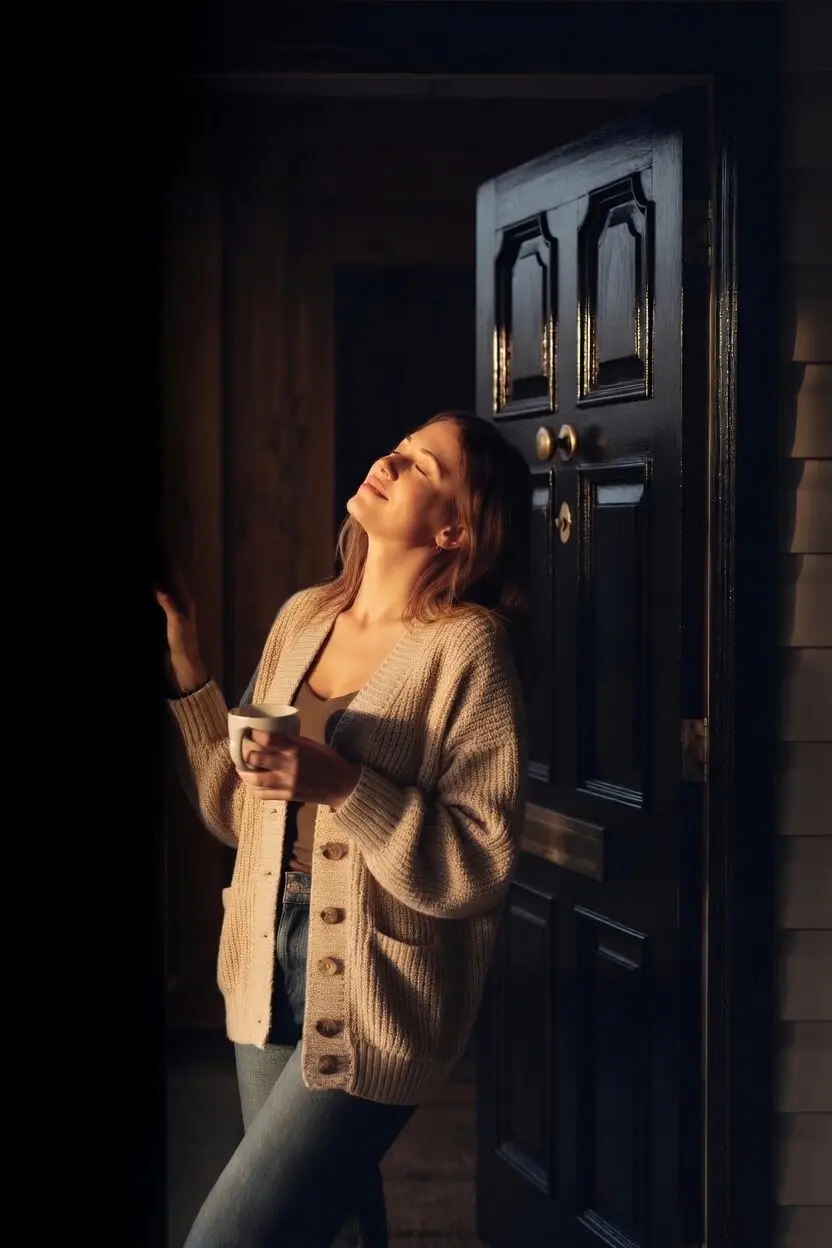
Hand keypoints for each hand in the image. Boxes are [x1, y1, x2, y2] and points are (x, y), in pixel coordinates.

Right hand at [153, 564, 206, 692]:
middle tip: (150, 559)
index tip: (162, 552)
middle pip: (171, 586)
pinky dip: (154, 599)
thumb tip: (157, 587)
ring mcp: (175, 616)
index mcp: (186, 604)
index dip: (170, 567)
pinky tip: (146, 597)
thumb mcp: (176, 622)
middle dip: (163, 573)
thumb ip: (168, 604)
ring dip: (158, 586)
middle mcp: (182, 607)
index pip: (177, 580)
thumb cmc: (183, 643)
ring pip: (165, 596)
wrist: (183, 665)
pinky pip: (160, 607)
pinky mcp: (167, 625)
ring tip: (146, 574)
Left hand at [237, 730, 360, 810]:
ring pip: (255, 778)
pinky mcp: (287, 796)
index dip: (254, 734)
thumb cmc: (327, 760)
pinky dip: (253, 787)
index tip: (250, 732)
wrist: (342, 785)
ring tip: (241, 767)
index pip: (267, 739)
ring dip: (244, 772)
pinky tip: (251, 782)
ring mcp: (286, 783)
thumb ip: (291, 742)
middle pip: (255, 758)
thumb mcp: (311, 744)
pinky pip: (263, 794)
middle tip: (242, 749)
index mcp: (295, 749)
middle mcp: (288, 766)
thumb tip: (271, 737)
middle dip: (244, 752)